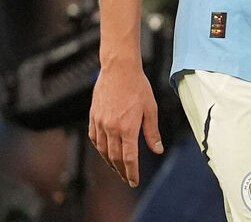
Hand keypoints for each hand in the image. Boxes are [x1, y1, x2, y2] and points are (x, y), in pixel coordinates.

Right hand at [88, 62, 162, 186]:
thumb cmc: (137, 86)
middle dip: (121, 170)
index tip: (134, 181)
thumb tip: (157, 149)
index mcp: (128, 128)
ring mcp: (100, 123)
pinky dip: (99, 148)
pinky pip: (94, 138)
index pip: (129, 158)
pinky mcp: (93, 117)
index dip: (131, 172)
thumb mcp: (151, 108)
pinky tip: (104, 151)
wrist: (119, 69)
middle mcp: (111, 128)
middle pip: (115, 157)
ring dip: (109, 162)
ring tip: (116, 168)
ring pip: (102, 150)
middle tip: (126, 178)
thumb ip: (152, 132)